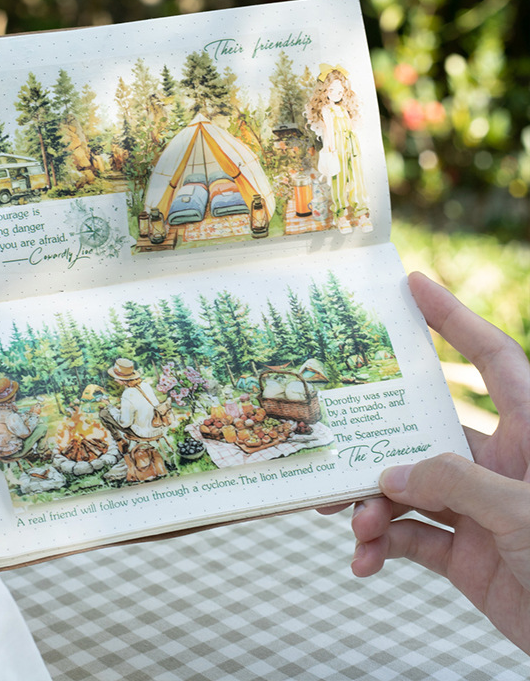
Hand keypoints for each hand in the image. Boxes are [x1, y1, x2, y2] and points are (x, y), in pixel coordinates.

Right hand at [351, 272, 529, 652]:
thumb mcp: (523, 512)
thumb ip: (456, 483)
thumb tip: (392, 476)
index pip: (492, 359)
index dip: (455, 318)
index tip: (414, 285)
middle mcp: (500, 464)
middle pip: (424, 432)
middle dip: (378, 439)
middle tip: (335, 440)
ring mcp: (479, 509)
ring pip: (408, 488)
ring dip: (372, 505)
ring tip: (353, 523)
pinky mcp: (465, 554)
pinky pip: (411, 540)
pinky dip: (382, 546)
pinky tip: (364, 561)